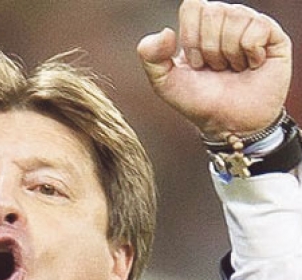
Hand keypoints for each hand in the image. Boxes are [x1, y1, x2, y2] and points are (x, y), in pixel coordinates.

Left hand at [137, 0, 291, 138]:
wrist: (228, 124)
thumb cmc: (200, 102)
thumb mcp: (165, 83)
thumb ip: (150, 56)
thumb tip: (167, 32)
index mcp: (201, 24)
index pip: (192, 6)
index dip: (191, 39)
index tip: (196, 64)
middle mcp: (227, 19)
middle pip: (213, 11)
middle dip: (209, 50)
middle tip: (216, 70)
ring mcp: (250, 25)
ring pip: (235, 18)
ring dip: (229, 54)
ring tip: (233, 69)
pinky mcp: (273, 36)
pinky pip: (256, 29)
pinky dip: (250, 54)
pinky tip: (251, 66)